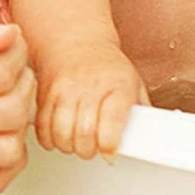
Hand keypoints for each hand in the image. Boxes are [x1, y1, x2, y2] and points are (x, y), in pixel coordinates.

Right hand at [36, 42, 149, 162]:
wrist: (78, 42)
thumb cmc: (108, 67)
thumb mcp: (133, 83)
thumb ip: (141, 112)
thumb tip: (151, 137)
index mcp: (118, 86)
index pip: (112, 121)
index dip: (109, 144)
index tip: (110, 151)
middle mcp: (91, 86)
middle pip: (84, 133)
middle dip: (88, 150)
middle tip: (93, 147)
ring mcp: (66, 89)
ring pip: (61, 133)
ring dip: (69, 146)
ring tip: (77, 141)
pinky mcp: (46, 94)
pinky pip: (43, 128)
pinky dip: (50, 139)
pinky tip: (60, 135)